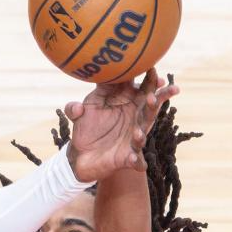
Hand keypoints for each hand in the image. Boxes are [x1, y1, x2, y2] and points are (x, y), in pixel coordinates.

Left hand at [64, 68, 179, 180]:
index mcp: (126, 101)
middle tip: (157, 95)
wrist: (81, 155)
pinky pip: (136, 160)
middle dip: (158, 99)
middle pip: (150, 106)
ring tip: (138, 132)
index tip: (152, 70)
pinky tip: (135, 162)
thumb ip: (73, 109)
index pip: (140, 86)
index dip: (147, 78)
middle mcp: (134, 117)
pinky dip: (137, 161)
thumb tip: (76, 108)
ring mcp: (133, 137)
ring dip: (143, 130)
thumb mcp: (79, 115)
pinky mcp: (128, 157)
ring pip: (144, 131)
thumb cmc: (86, 127)